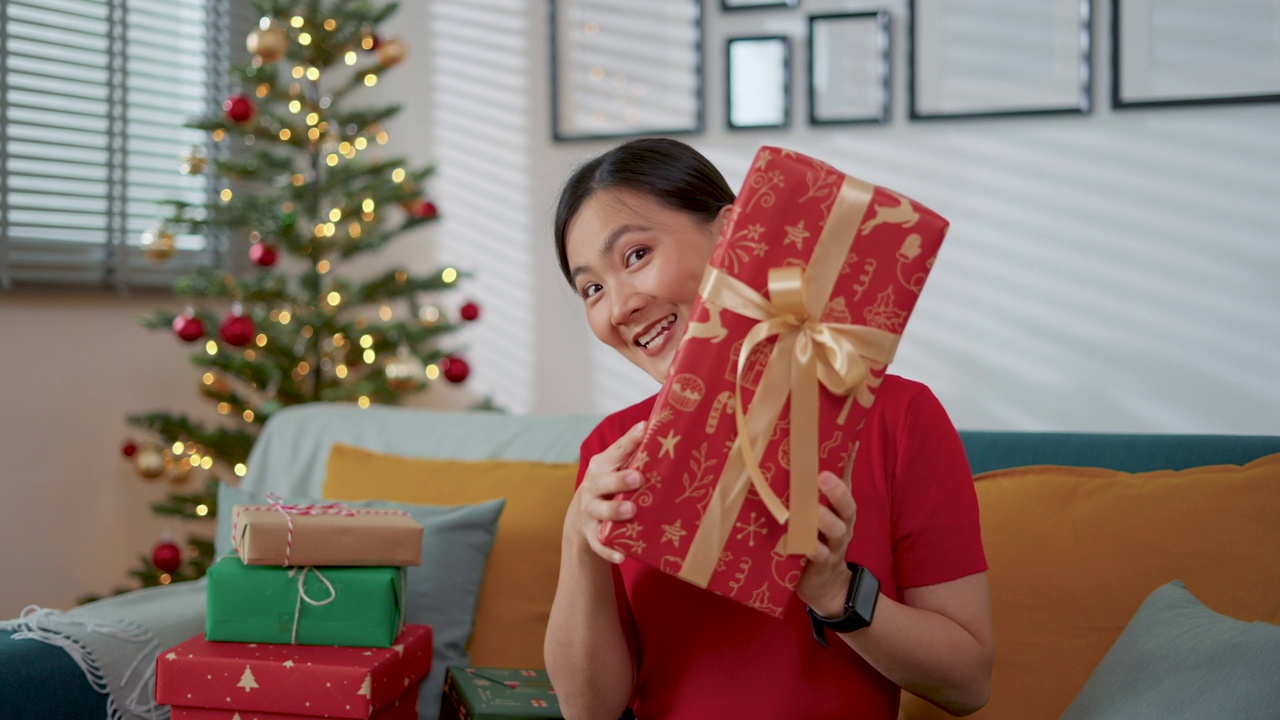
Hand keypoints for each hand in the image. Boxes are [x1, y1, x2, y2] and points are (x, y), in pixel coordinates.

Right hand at [568, 420, 645, 563]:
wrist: (582, 515)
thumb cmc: (608, 483)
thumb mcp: (615, 465)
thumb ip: (631, 448)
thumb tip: (652, 423)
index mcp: (601, 467)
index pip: (615, 452)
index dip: (629, 442)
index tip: (645, 430)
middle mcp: (592, 489)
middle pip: (602, 483)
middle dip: (619, 480)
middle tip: (638, 478)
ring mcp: (590, 513)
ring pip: (600, 513)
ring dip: (614, 511)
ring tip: (632, 511)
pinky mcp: (592, 535)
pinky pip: (599, 545)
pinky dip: (609, 551)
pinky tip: (622, 556)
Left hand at [795, 470, 857, 616]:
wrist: (826, 585)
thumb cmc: (819, 540)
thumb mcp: (822, 515)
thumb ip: (819, 493)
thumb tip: (818, 459)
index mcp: (842, 510)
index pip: (848, 484)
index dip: (848, 465)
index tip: (848, 445)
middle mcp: (842, 525)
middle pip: (847, 506)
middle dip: (837, 491)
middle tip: (822, 477)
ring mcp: (834, 545)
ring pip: (835, 530)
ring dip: (823, 519)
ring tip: (811, 510)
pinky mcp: (822, 564)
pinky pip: (818, 555)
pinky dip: (809, 547)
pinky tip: (795, 540)